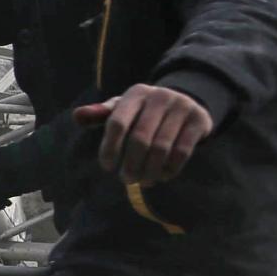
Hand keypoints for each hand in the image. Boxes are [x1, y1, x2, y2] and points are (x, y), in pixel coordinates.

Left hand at [77, 84, 212, 184]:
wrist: (186, 102)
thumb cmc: (144, 111)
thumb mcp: (123, 108)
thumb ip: (100, 115)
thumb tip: (77, 116)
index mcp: (136, 93)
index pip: (117, 123)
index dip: (110, 148)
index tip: (107, 167)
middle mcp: (159, 96)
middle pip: (140, 139)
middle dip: (131, 164)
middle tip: (126, 179)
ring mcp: (182, 106)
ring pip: (161, 147)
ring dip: (150, 170)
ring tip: (143, 182)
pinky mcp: (199, 120)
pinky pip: (182, 151)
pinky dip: (170, 168)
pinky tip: (163, 176)